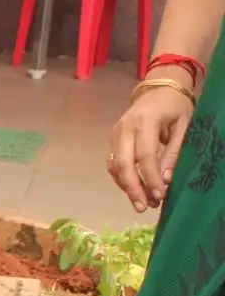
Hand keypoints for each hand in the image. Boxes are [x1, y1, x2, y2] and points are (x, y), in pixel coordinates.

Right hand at [109, 82, 194, 211]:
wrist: (158, 88)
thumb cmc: (174, 106)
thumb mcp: (183, 126)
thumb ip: (173, 152)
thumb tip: (165, 181)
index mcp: (145, 121)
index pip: (145, 155)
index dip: (150, 178)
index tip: (159, 195)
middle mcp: (125, 128)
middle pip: (124, 163)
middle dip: (133, 188)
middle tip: (143, 207)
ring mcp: (115, 134)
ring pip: (115, 166)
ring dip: (126, 187)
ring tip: (141, 202)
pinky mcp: (112, 139)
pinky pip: (113, 163)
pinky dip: (122, 179)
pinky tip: (134, 189)